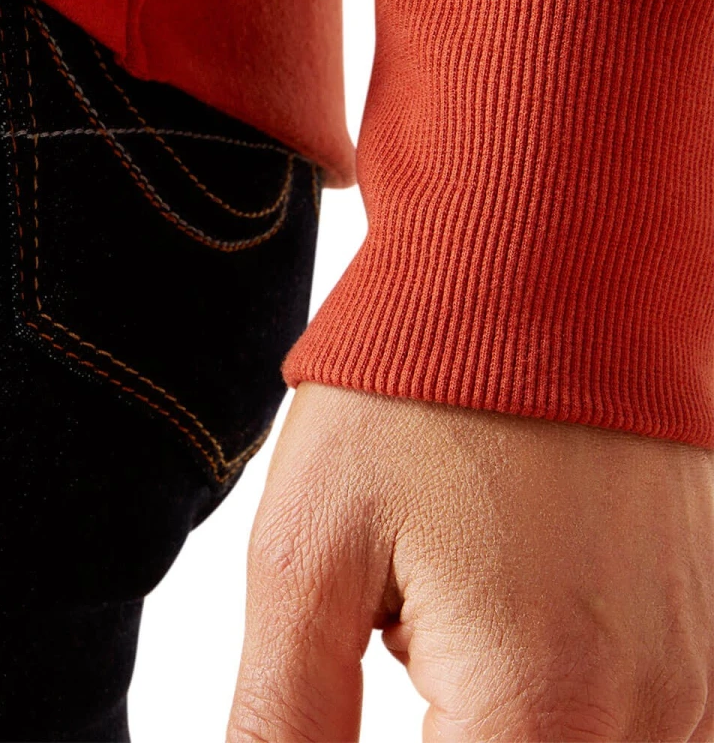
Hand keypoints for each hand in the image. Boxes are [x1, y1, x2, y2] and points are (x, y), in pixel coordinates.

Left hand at [227, 383, 713, 741]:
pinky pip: (620, 726)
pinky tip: (489, 605)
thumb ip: (287, 718)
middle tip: (386, 624)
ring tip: (424, 610)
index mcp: (542, 715)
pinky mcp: (700, 651)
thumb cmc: (419, 390)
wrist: (545, 263)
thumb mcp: (309, 552)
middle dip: (433, 726)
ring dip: (484, 720)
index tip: (337, 695)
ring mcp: (693, 690)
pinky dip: (539, 701)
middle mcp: (650, 725)